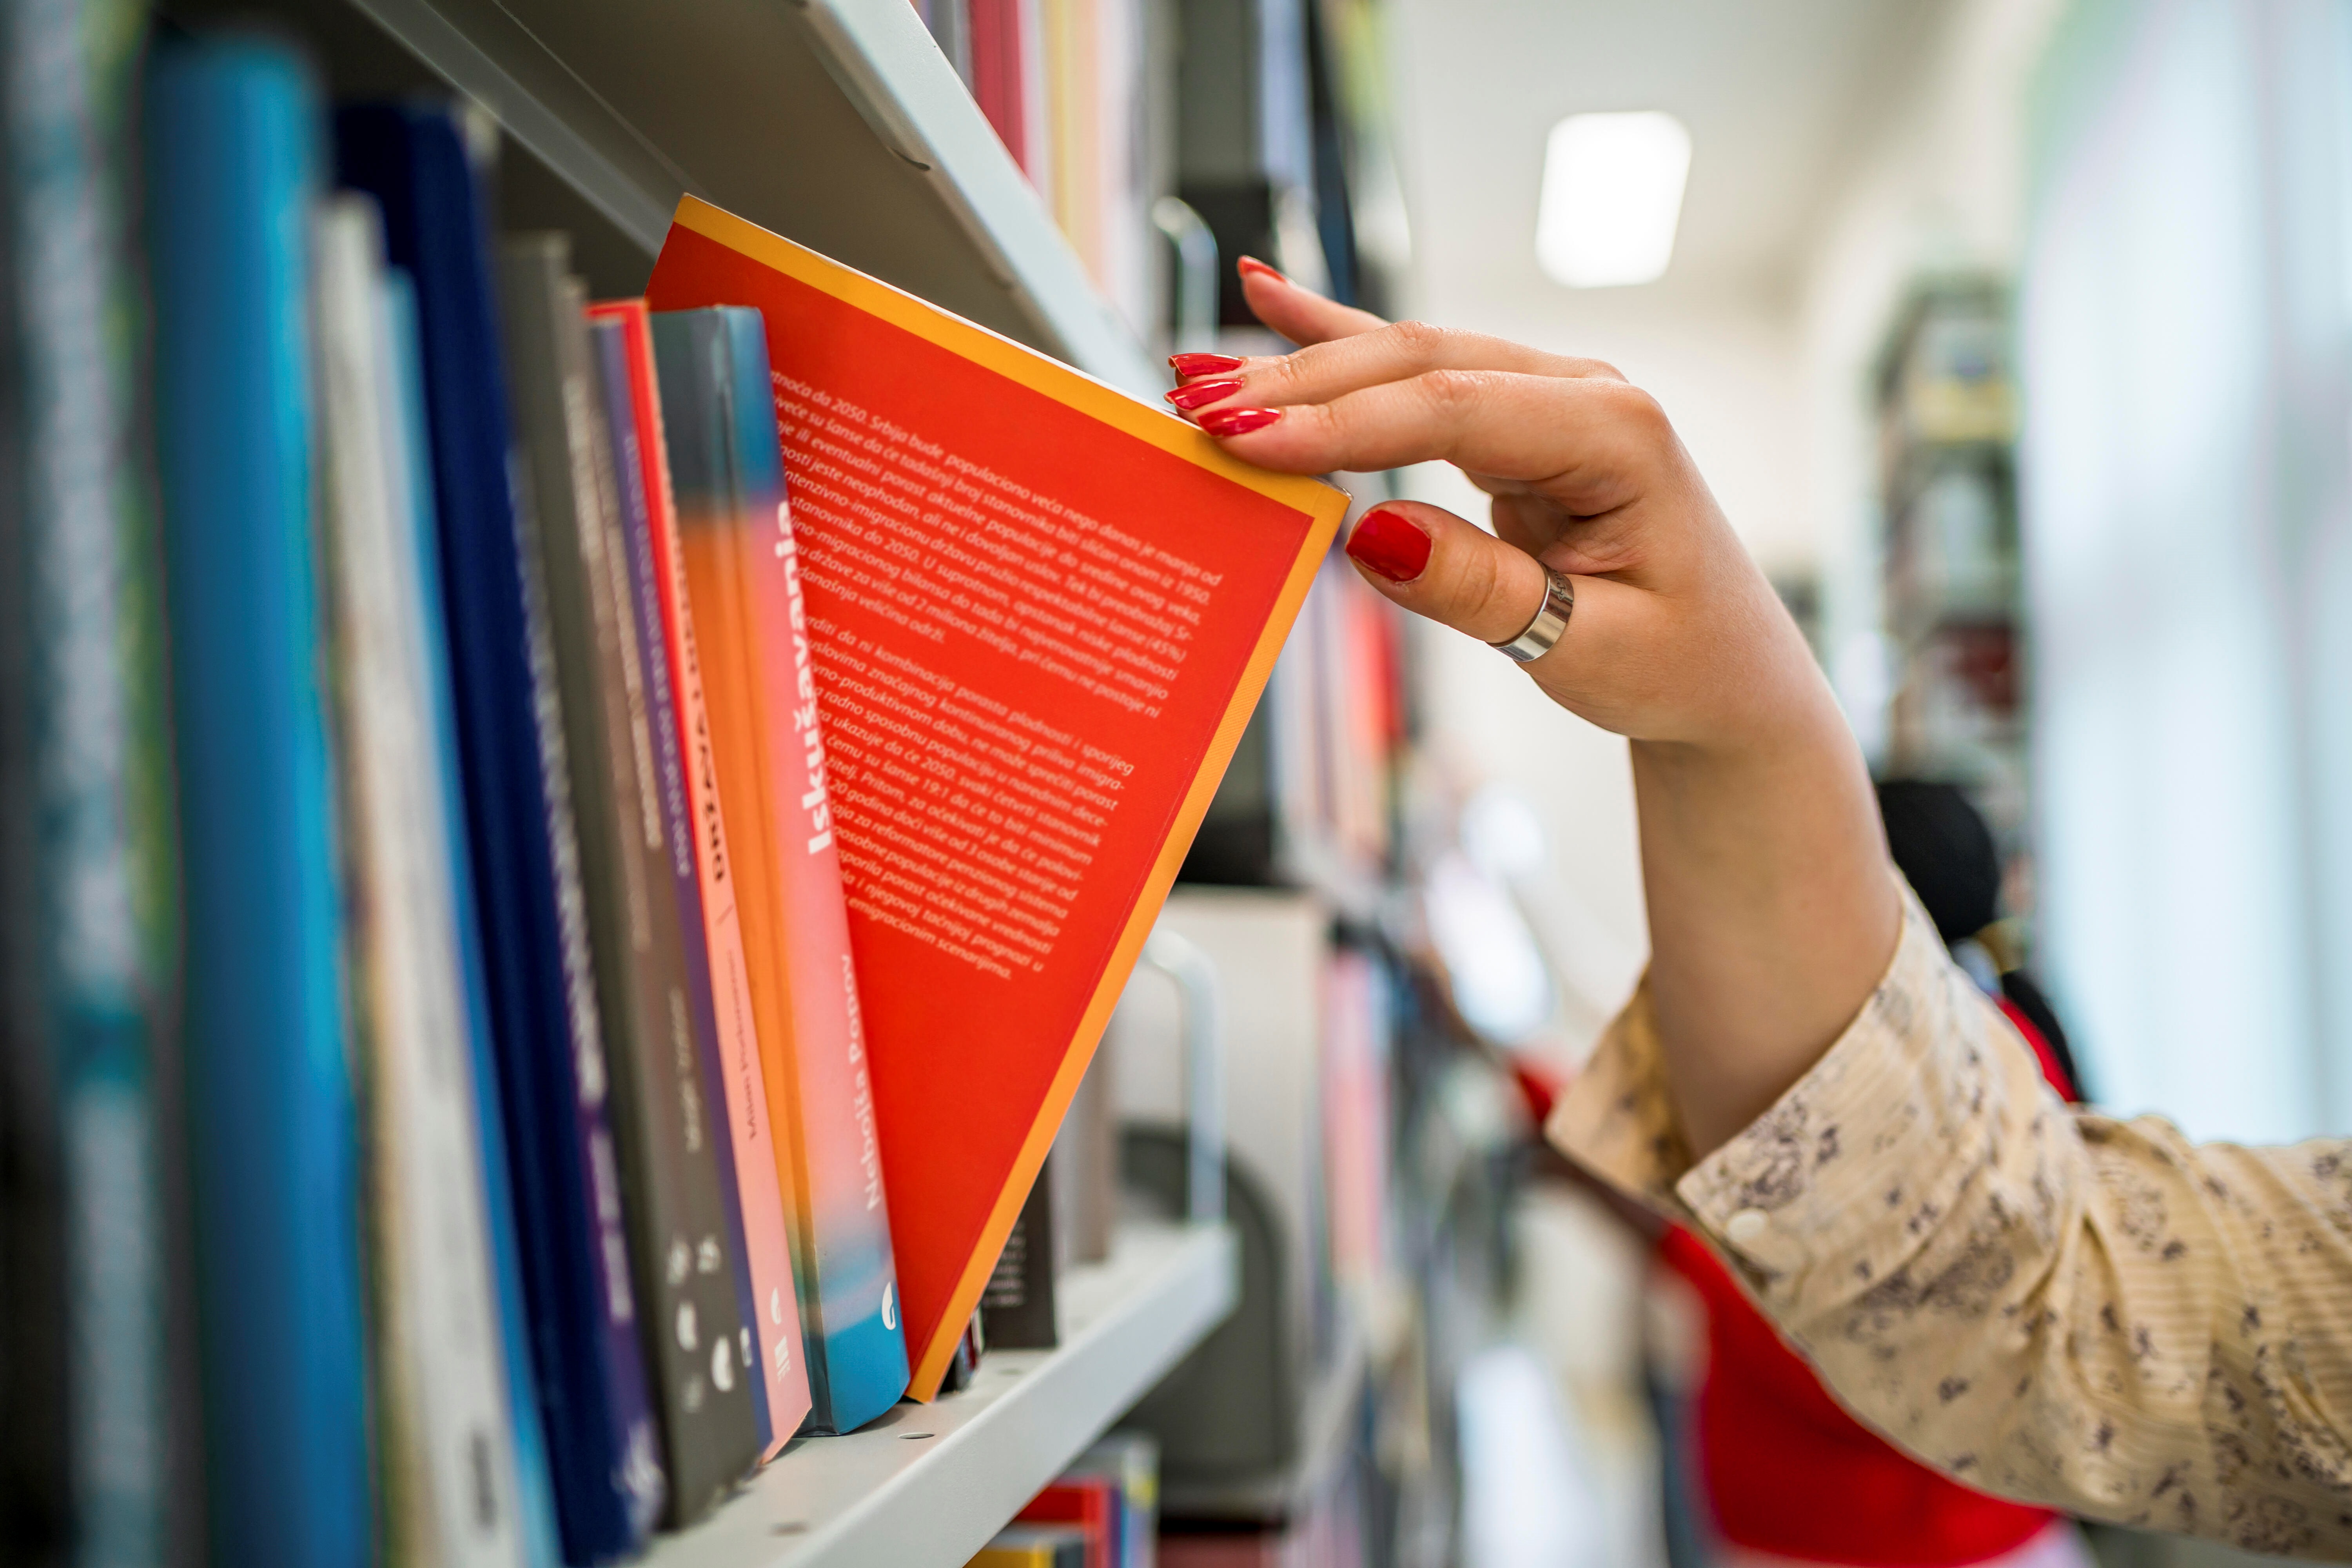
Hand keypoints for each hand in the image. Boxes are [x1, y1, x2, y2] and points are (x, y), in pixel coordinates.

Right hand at [1168, 259, 1815, 753]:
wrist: (1724, 669)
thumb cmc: (1675, 661)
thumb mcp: (1592, 650)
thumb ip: (1483, 591)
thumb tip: (1370, 535)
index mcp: (1616, 433)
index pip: (1453, 410)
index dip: (1342, 422)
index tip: (1248, 443)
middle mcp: (1582, 393)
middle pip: (1419, 365)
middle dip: (1301, 386)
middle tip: (1197, 412)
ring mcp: (1545, 397)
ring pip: (1406, 360)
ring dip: (1299, 366)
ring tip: (1197, 376)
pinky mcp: (1511, 419)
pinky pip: (1416, 370)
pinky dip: (1338, 337)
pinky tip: (1267, 293)